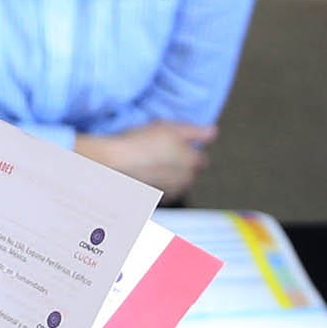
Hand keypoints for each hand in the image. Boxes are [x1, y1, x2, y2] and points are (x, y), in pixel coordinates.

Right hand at [75, 119, 214, 196]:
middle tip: (161, 153)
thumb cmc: (139, 143)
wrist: (112, 164)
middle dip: (180, 166)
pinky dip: (156, 186)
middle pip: (189, 174)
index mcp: (192, 163)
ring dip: (168, 176)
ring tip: (150, 164)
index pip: (202, 160)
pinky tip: (144, 176)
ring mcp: (169, 192)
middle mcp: (184, 181)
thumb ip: (197, 132)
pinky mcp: (154, 200)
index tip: (178, 145)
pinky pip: (161, 193)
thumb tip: (214, 132)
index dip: (190, 151)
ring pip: (176, 184)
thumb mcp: (171, 128)